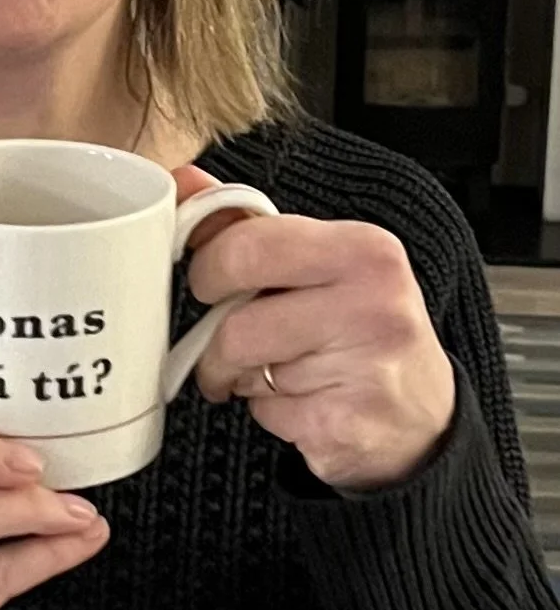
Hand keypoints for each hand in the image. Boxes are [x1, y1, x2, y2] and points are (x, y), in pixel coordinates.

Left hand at [173, 166, 455, 491]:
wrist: (425, 411)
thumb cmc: (361, 324)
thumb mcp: (322, 262)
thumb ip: (249, 224)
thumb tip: (184, 184)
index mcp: (363, 249)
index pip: (248, 246)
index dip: (208, 268)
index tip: (210, 282)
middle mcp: (373, 305)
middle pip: (236, 322)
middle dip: (212, 337)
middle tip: (220, 338)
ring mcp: (365, 370)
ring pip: (245, 372)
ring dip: (242, 377)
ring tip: (276, 370)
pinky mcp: (347, 425)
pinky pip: (266, 415)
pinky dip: (268, 413)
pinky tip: (301, 402)